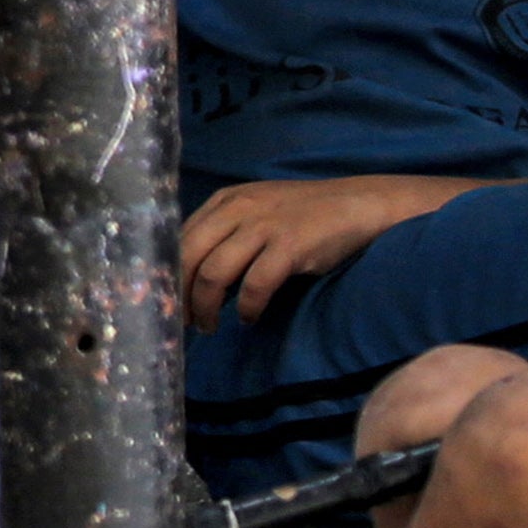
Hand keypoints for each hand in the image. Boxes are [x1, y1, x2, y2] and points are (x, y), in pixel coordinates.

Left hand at [180, 171, 469, 332]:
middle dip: (180, 296)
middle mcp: (238, 208)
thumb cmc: (307, 216)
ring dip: (207, 308)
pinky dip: (247, 308)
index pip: (179, 240)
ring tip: (210, 326)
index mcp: (225, 201)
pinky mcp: (291, 245)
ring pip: (214, 273)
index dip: (168, 276)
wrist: (363, 205)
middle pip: (188, 258)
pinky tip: (249, 318)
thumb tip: (189, 277)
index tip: (164, 303)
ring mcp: (265, 225)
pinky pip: (255, 285)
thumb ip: (225, 234)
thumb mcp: (258, 213)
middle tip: (183, 322)